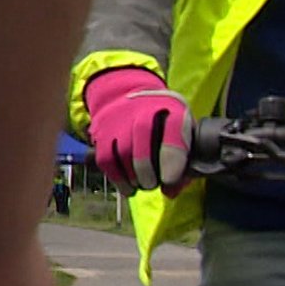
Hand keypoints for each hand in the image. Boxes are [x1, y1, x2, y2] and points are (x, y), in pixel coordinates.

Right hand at [84, 68, 192, 195]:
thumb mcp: (180, 133)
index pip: (175, 125)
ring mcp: (119, 117)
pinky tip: (126, 187)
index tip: (169, 179)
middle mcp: (143, 106)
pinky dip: (116, 177)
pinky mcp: (102, 131)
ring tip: (140, 185)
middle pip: (143, 133)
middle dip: (146, 168)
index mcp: (171, 106)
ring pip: (122, 149)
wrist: (127, 94)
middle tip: (151, 184)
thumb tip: (170, 191)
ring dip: (131, 175)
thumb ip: (182, 162)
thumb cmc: (162, 122)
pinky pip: (105, 158)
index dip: (173, 154)